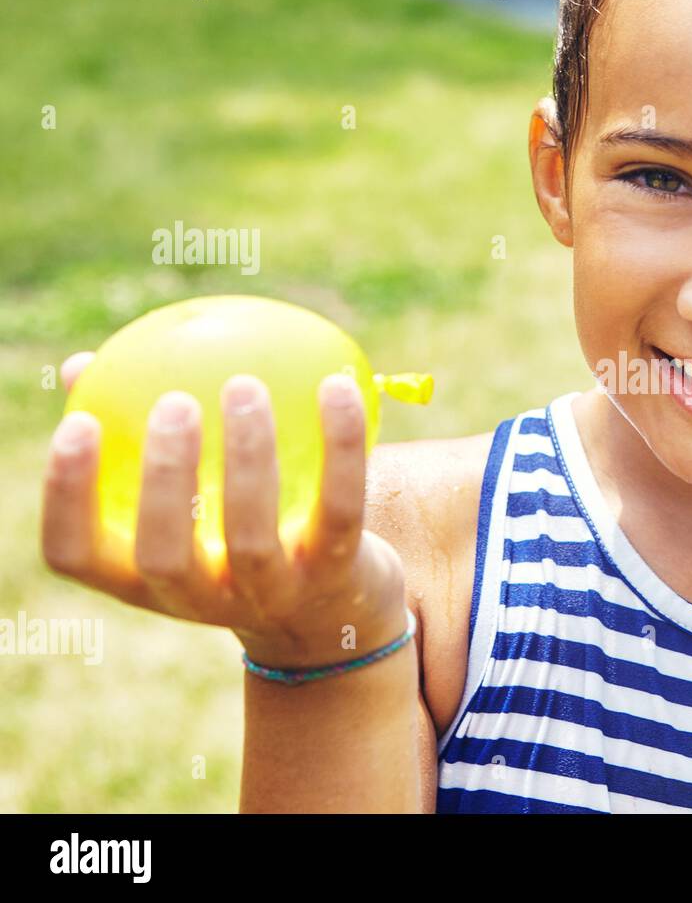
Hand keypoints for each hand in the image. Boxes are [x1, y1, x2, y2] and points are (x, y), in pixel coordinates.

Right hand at [42, 352, 406, 668]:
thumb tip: (84, 364)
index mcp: (144, 582)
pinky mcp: (338, 575)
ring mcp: (271, 595)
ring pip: (252, 536)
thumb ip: (139, 441)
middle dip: (164, 478)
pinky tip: (338, 385)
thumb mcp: (188, 502)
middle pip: (165, 555)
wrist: (336, 612)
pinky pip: (341, 506)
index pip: (76, 555)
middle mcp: (201, 600)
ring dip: (248, 457)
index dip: (66, 497)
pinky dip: (340, 445)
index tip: (77, 423)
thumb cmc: (238, 537)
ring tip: (244, 385)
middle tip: (173, 402)